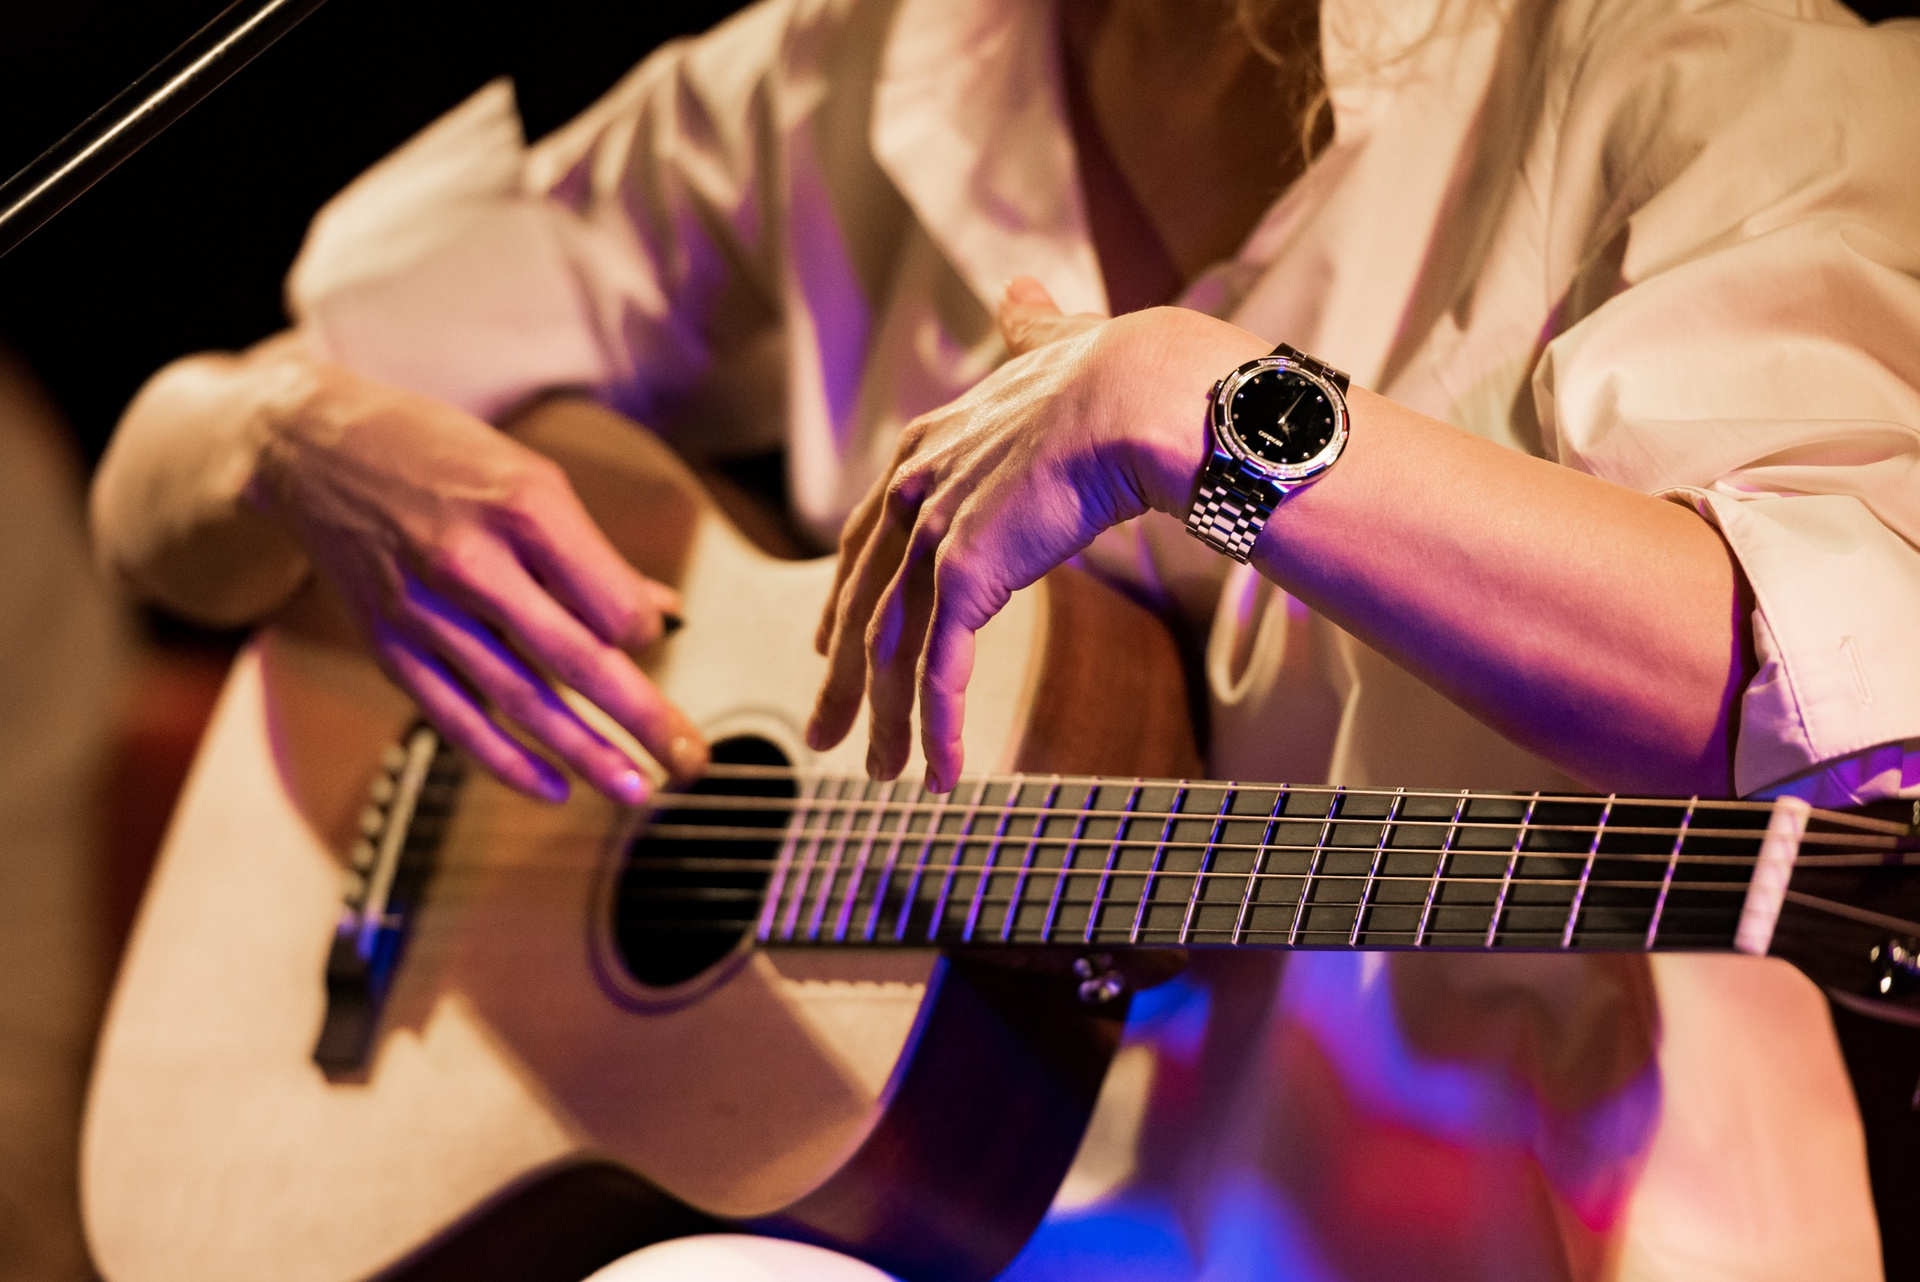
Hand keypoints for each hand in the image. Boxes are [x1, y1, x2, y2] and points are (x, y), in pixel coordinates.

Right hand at [247, 347, 705, 804]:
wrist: (314, 451)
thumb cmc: (439, 456)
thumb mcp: (529, 477)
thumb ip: (594, 554)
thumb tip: (663, 613)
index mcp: (524, 509)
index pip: (611, 602)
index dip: (646, 633)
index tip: (655, 641)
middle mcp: (473, 563)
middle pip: (577, 660)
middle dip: (644, 718)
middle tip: (691, 761)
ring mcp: (425, 611)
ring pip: (521, 700)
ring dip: (587, 754)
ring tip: (639, 790)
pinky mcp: (390, 646)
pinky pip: (456, 718)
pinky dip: (507, 761)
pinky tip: (553, 789)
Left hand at [806, 279, 1263, 790]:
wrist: (1144, 392)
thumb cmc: (1118, 370)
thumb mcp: (1051, 348)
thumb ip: (1028, 330)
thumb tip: (1021, 293)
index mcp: (924, 444)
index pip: (864, 537)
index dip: (846, 597)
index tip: (832, 643)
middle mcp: (913, 489)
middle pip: (864, 604)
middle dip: (843, 679)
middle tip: (824, 735)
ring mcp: (934, 534)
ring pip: (891, 650)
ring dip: (886, 721)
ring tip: (881, 776)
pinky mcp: (966, 575)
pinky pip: (942, 671)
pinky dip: (938, 729)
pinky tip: (942, 778)